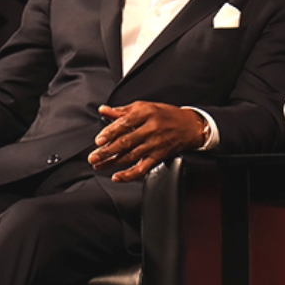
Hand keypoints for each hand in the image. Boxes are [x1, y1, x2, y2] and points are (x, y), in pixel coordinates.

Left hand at [88, 102, 207, 182]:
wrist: (191, 126)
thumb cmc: (167, 115)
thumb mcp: (145, 107)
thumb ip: (123, 111)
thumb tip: (104, 110)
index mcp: (146, 114)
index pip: (124, 124)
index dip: (110, 132)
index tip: (99, 140)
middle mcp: (151, 129)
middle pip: (126, 142)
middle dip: (107, 151)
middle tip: (93, 157)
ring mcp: (155, 144)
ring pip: (131, 156)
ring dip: (113, 162)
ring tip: (99, 165)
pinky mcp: (159, 156)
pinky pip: (143, 168)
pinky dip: (129, 174)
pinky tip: (118, 177)